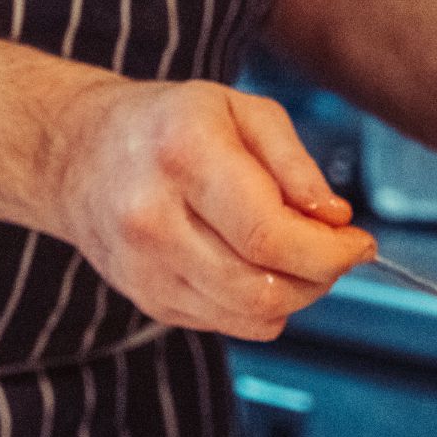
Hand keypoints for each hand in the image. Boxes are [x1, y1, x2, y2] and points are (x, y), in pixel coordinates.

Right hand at [49, 80, 374, 340]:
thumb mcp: (239, 111)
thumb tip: (334, 220)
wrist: (78, 156)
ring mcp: (145, 269)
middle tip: (334, 251)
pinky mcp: (149, 300)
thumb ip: (294, 164)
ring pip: (250, 317)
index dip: (329, 252)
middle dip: (320, 277)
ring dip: (295, 296)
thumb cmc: (167, 125)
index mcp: (183, 156)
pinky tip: (256, 268)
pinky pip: (229, 325)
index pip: (269, 235)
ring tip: (297, 256)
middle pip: (263, 287)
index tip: (358, 243)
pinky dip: (260, 306)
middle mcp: (154, 219)